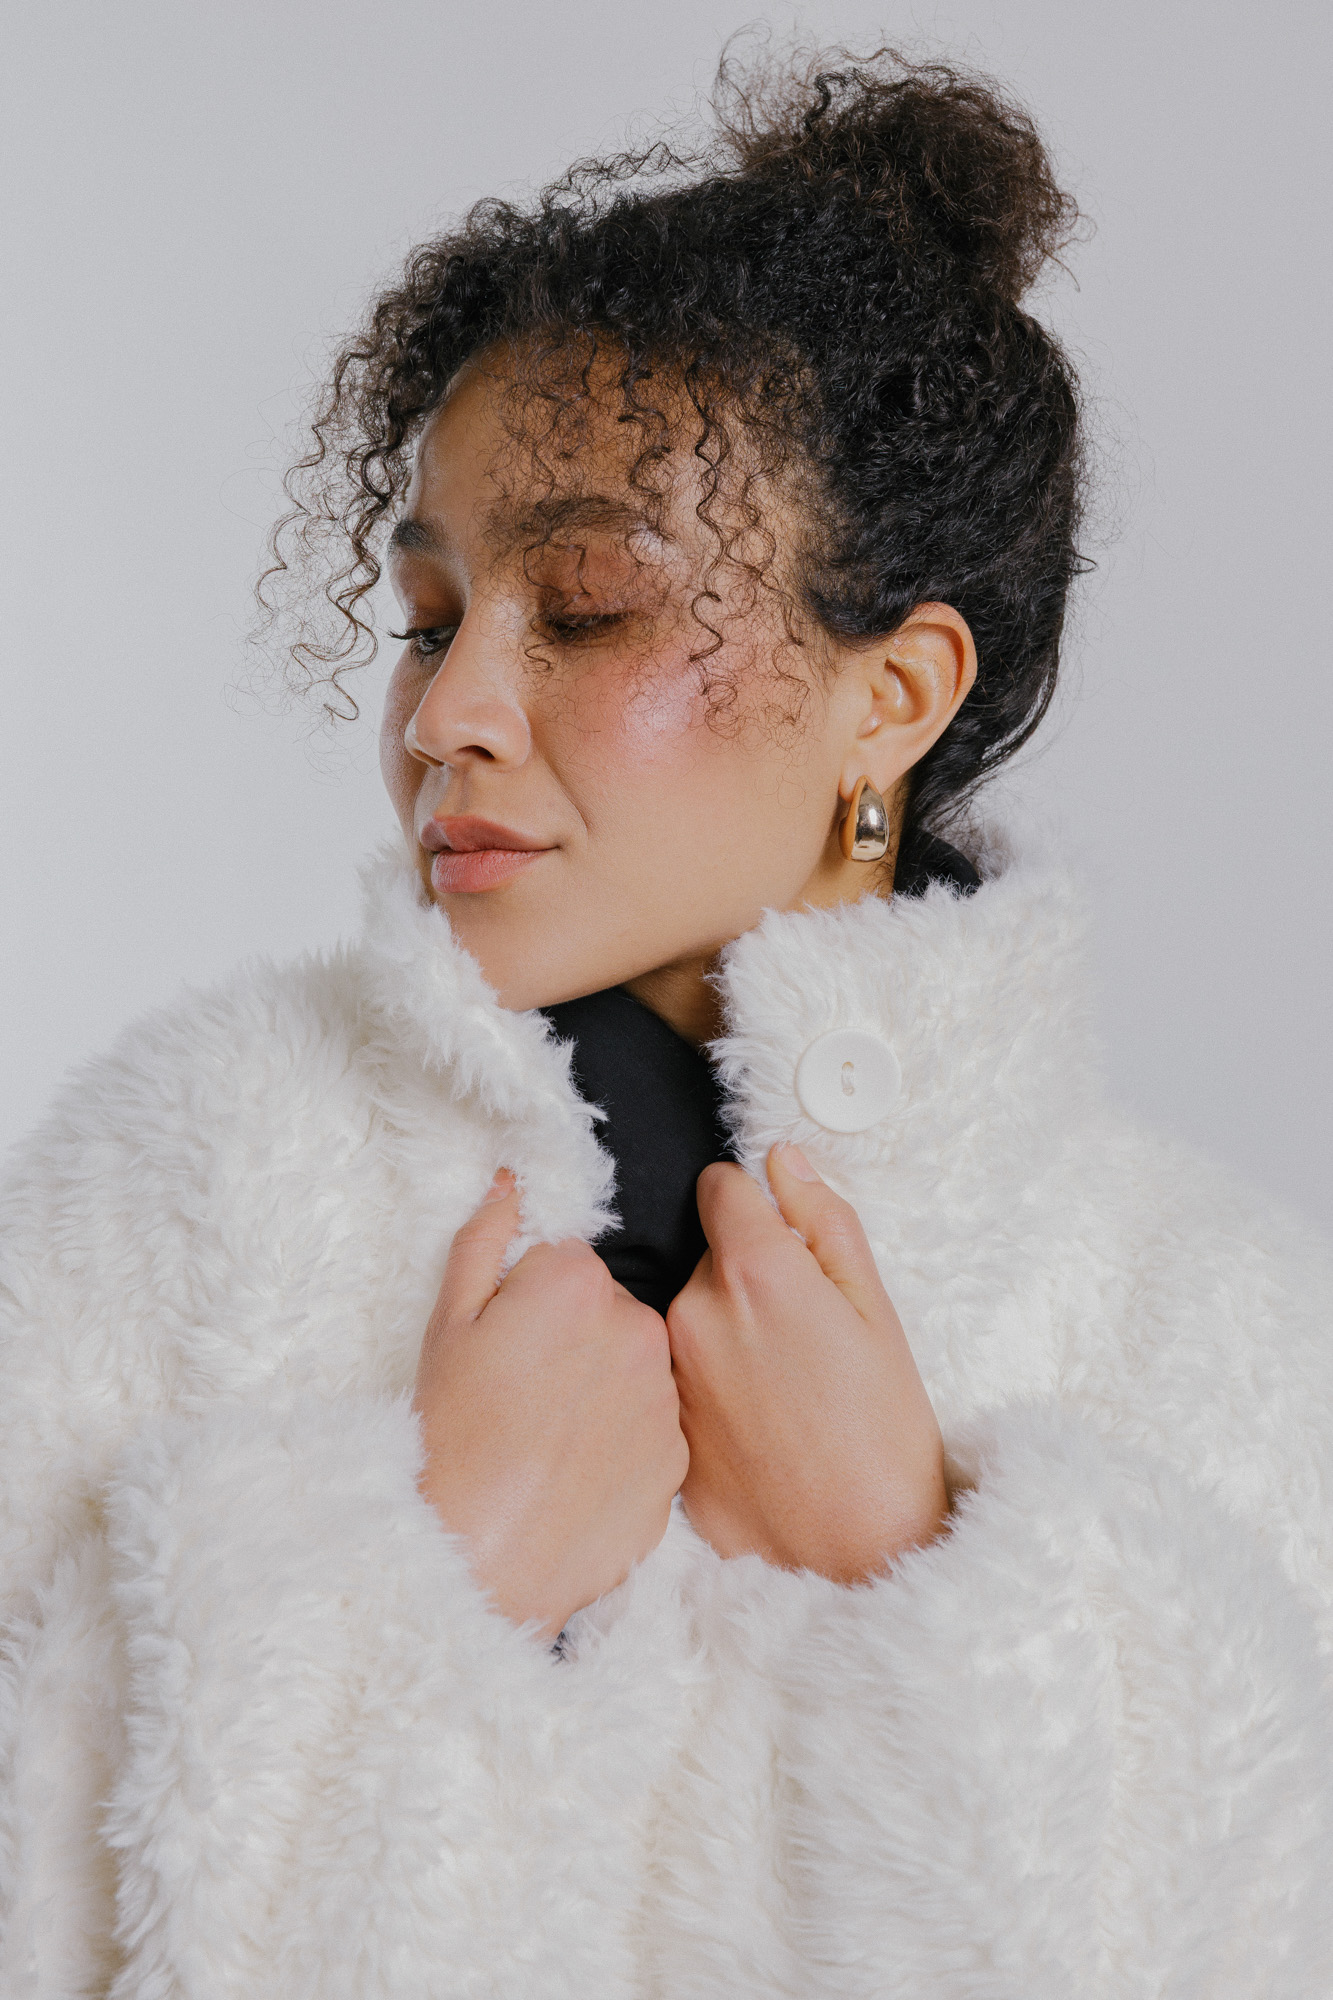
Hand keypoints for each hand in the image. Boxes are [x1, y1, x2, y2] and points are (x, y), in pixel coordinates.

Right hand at [413, 1173, 688, 1637]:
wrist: (478, 1555)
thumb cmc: (451, 1437)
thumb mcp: (447, 1324)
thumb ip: (486, 1240)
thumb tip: (513, 1184)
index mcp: (578, 1283)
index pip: (570, 1265)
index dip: (533, 1302)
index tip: (511, 1343)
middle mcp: (639, 1328)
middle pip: (611, 1313)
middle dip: (577, 1341)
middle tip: (527, 1394)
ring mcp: (666, 1397)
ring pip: (637, 1372)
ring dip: (605, 1391)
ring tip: (550, 1439)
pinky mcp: (678, 1459)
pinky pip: (653, 1432)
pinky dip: (623, 1445)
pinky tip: (577, 1473)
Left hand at [667, 1145, 947, 1581]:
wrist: (857, 1554)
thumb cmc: (885, 1434)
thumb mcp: (877, 1312)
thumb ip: (824, 1223)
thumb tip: (782, 1162)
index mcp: (753, 1272)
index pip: (719, 1187)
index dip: (754, 1204)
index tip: (779, 1235)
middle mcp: (694, 1313)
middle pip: (708, 1258)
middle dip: (746, 1277)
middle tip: (801, 1336)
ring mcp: (669, 1375)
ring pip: (691, 1319)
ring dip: (725, 1334)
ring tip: (782, 1391)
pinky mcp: (662, 1428)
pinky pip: (680, 1381)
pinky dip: (711, 1390)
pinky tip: (756, 1430)